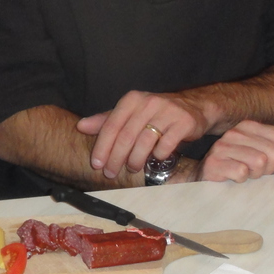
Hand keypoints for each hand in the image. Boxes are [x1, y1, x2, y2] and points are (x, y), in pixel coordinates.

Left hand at [77, 90, 208, 178]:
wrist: (193, 106)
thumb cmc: (154, 113)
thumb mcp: (130, 113)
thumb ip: (106, 120)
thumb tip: (80, 126)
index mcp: (131, 100)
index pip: (111, 125)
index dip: (102, 146)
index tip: (96, 164)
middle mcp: (148, 103)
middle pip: (126, 135)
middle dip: (116, 157)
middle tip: (110, 173)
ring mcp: (168, 112)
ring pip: (145, 141)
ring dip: (136, 159)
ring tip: (131, 169)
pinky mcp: (184, 122)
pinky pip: (167, 144)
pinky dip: (158, 156)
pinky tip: (155, 161)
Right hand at [193, 120, 273, 181]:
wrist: (208, 178)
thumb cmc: (240, 167)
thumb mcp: (268, 162)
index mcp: (249, 126)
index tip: (268, 162)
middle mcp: (234, 132)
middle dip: (269, 168)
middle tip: (254, 170)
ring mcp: (222, 146)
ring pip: (259, 162)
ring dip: (254, 174)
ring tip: (243, 173)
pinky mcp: (213, 163)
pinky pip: (241, 171)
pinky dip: (241, 179)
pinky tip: (233, 177)